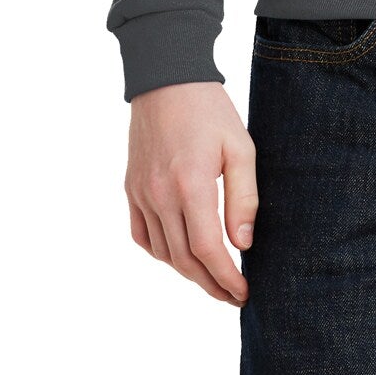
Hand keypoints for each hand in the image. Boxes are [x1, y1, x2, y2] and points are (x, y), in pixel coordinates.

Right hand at [125, 82, 257, 304]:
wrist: (166, 79)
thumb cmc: (209, 110)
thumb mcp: (240, 146)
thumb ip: (244, 197)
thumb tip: (243, 244)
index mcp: (190, 184)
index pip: (207, 249)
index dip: (225, 277)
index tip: (243, 292)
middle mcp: (160, 195)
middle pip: (184, 260)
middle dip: (210, 284)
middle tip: (232, 296)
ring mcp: (141, 193)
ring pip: (163, 252)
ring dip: (188, 272)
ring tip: (212, 278)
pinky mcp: (131, 188)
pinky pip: (143, 236)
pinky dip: (162, 253)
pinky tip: (180, 254)